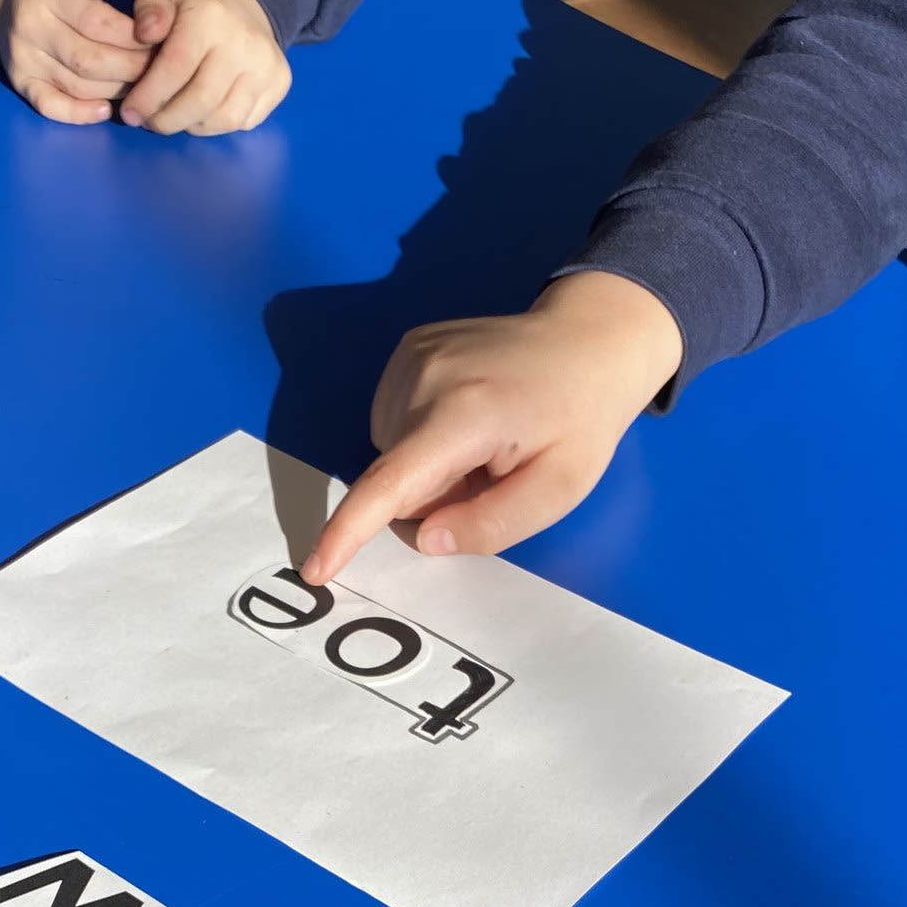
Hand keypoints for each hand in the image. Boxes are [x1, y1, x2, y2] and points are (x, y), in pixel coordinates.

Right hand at [0, 0, 160, 123]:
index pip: (98, 24)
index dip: (134, 37)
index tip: (160, 39)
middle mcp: (31, 25)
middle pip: (91, 60)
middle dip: (132, 68)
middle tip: (159, 67)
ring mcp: (22, 55)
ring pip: (78, 85)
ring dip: (116, 90)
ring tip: (143, 83)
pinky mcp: (18, 77)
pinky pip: (50, 106)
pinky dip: (79, 114)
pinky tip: (105, 109)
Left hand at [120, 0, 290, 135]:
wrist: (247, 2)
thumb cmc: (196, 4)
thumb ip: (149, 9)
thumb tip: (145, 34)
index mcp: (210, 15)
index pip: (175, 68)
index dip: (148, 97)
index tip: (131, 113)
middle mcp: (245, 42)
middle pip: (201, 100)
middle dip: (167, 120)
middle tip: (149, 122)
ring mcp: (267, 66)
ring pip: (224, 118)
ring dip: (191, 127)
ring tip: (173, 118)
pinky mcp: (279, 84)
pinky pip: (244, 121)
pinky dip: (216, 126)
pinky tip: (199, 114)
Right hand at [301, 272, 685, 585]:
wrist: (591, 339)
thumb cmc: (581, 421)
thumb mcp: (559, 490)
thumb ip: (492, 523)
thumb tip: (423, 539)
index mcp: (465, 414)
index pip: (390, 483)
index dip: (348, 530)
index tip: (314, 567)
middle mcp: (424, 376)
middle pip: (395, 475)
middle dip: (433, 496)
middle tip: (495, 473)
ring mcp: (412, 355)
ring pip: (390, 451)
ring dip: (428, 466)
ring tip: (485, 442)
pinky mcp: (409, 347)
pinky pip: (394, 419)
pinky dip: (423, 435)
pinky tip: (468, 416)